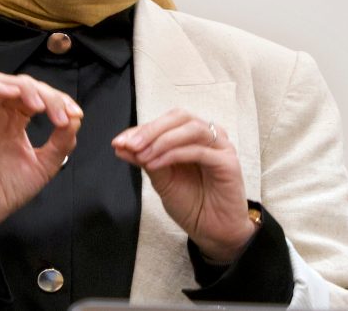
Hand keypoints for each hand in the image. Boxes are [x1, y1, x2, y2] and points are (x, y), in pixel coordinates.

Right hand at [0, 74, 84, 247]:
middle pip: (24, 86)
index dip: (59, 99)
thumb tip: (76, 119)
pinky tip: (15, 95)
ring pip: (1, 82)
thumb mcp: (46, 163)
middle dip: (49, 95)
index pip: (38, 96)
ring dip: (26, 87)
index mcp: (17, 123)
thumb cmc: (10, 189)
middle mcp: (1, 117)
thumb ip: (61, 141)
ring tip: (41, 107)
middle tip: (63, 116)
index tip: (76, 115)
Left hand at [115, 108, 256, 263]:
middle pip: (181, 117)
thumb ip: (145, 161)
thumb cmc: (192, 204)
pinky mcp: (228, 163)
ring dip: (162, 140)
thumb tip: (121, 146)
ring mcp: (221, 148)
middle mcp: (209, 138)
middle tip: (131, 145)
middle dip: (152, 129)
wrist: (212, 231)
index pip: (166, 122)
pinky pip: (200, 151)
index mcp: (192, 138)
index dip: (141, 129)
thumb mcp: (162, 180)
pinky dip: (174, 154)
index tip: (119, 143)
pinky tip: (157, 164)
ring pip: (192, 129)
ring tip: (143, 156)